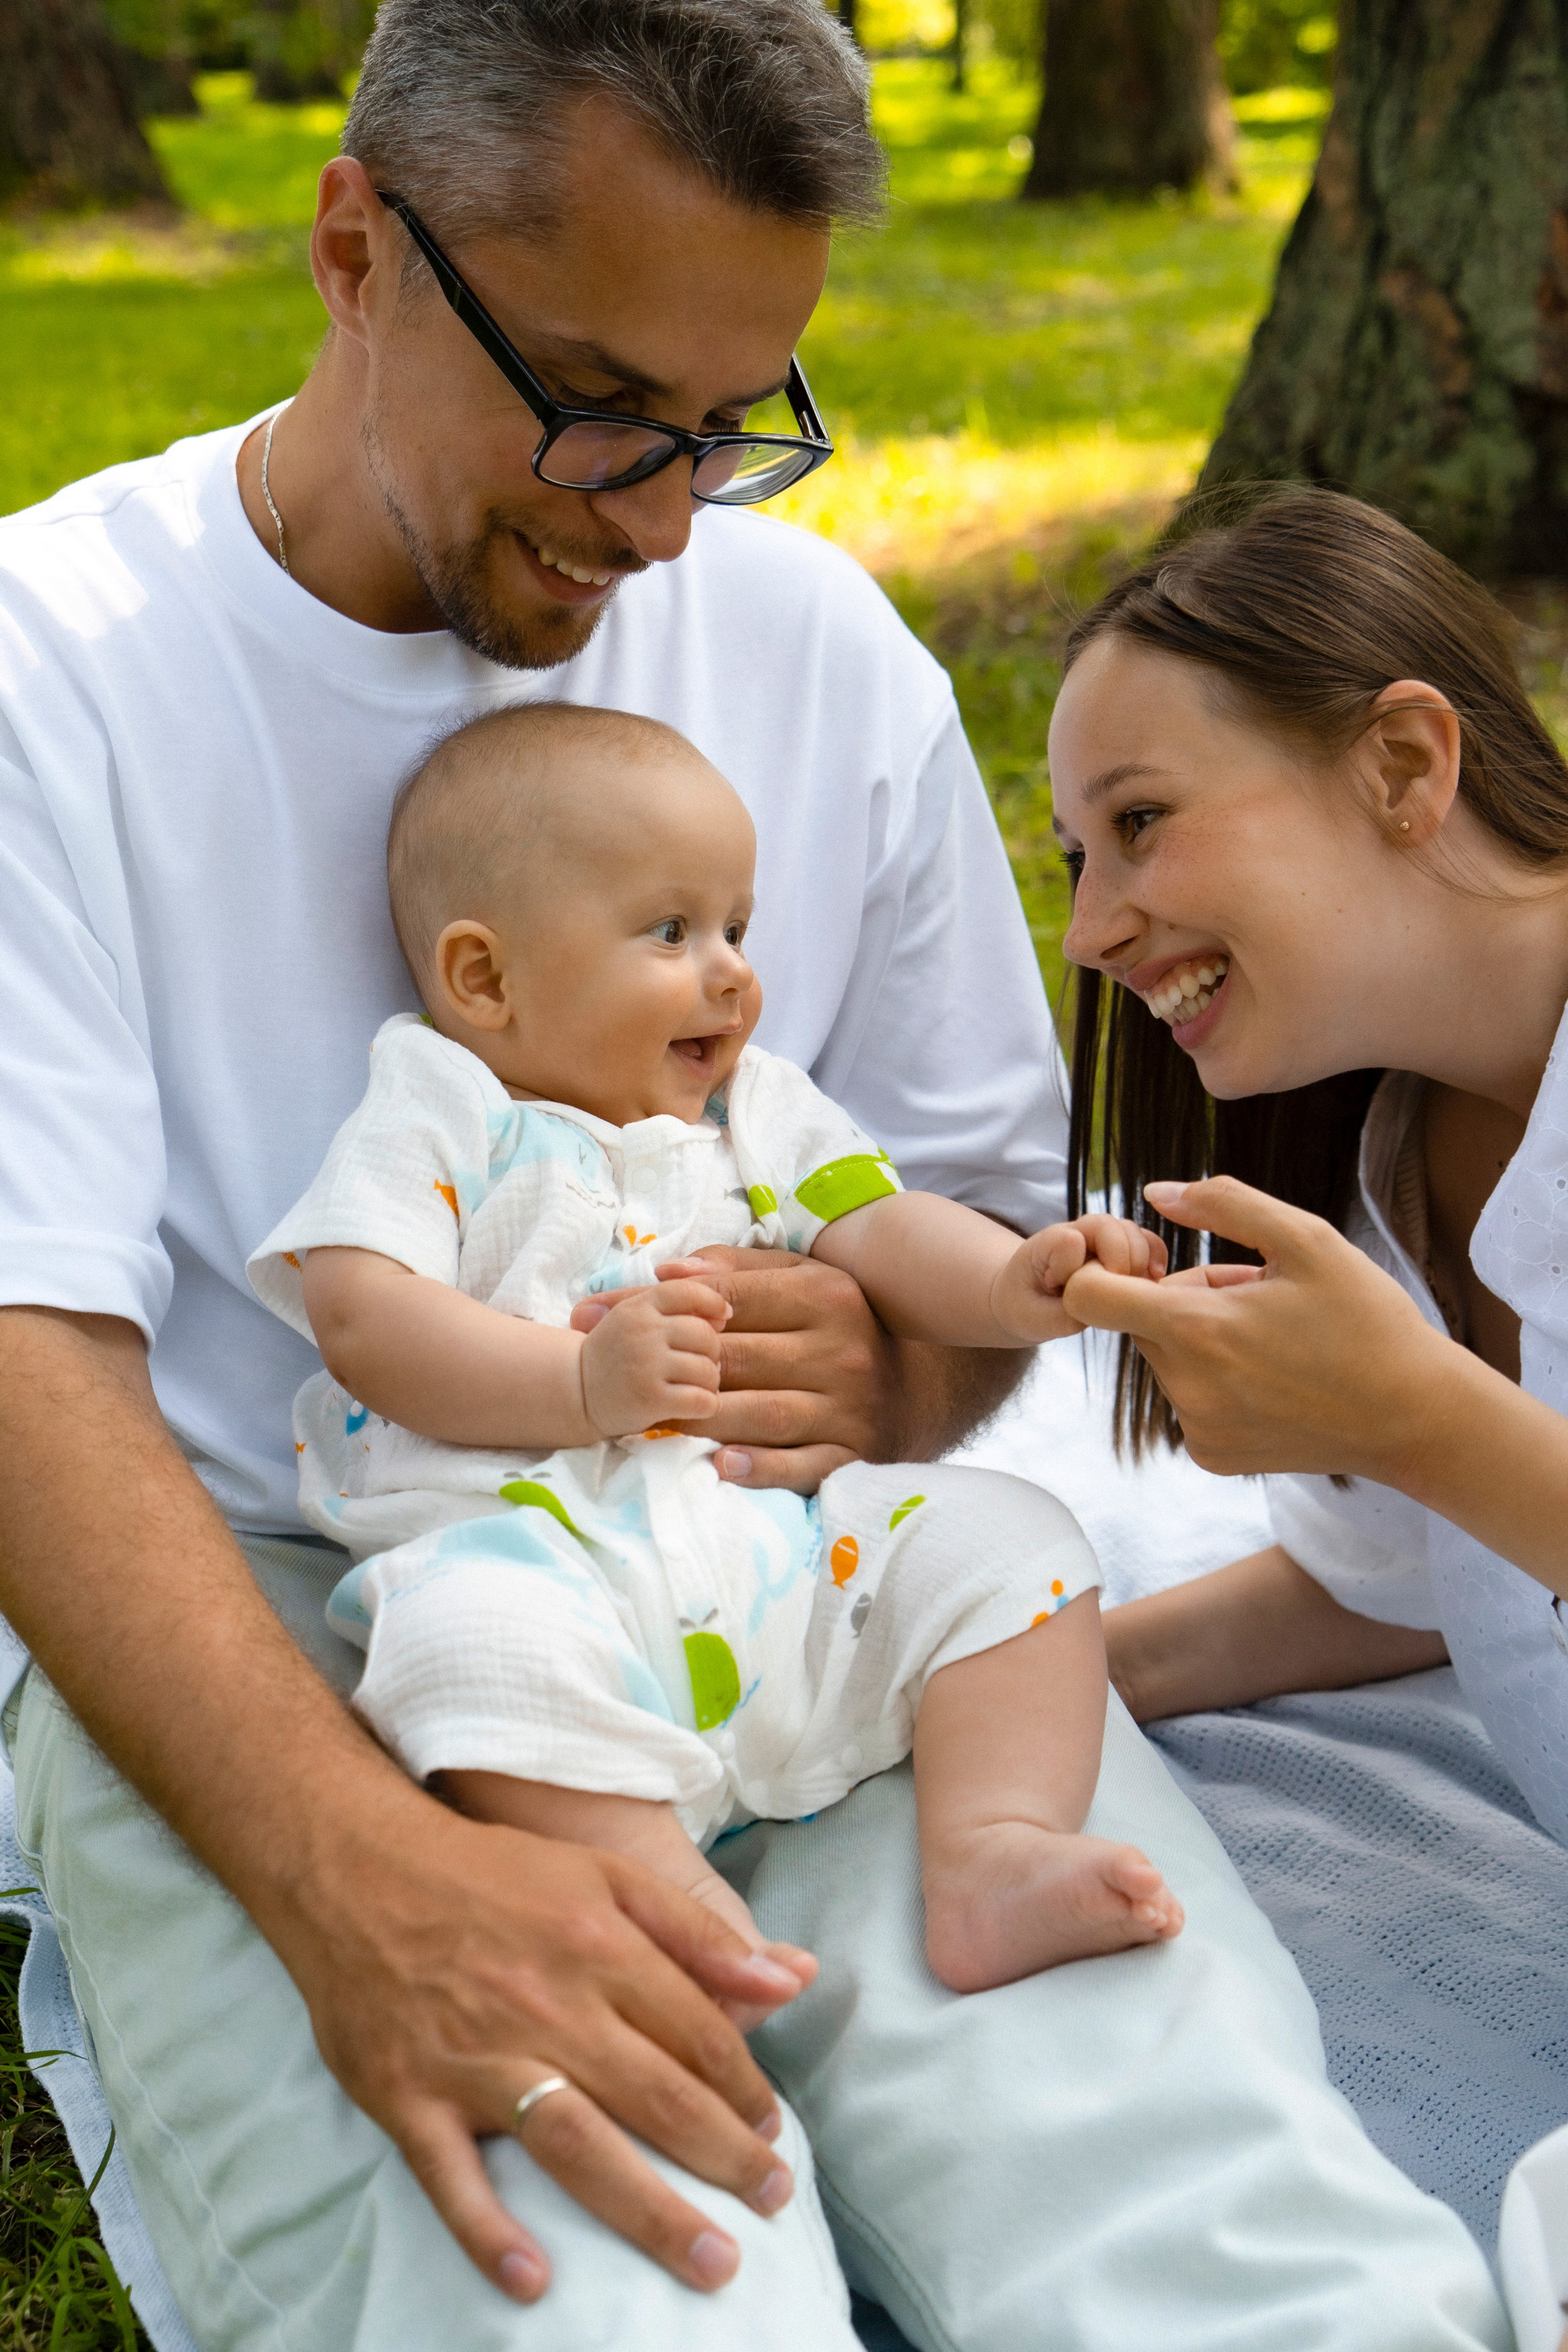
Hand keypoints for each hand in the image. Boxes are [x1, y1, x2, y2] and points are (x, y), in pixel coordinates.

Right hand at [287, 1791, 815, 2300]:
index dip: (745, 2087)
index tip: (772, 2129)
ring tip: (709, 2261)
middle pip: (655, 2096)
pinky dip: (488, 2231)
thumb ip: (697, 1930)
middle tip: (774, 2204)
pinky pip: (451, 2177)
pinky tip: (533, 2280)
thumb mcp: (606, 1874)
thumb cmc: (493, 1875)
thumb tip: (790, 1977)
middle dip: (725, 2158)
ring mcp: (476, 2058)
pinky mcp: (408, 2096)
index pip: (696, 2033)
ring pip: (576, 2146)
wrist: (360, 1870)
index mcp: (598, 1946)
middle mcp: (547, 2007)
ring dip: (647, 2211)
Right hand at [574, 1278, 731, 1438]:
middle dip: (710, 1353)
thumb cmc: (616, 1353)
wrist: (577, 1391)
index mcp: (639, 1307)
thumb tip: (725, 1312)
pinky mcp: (651, 1400)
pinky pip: (703, 1401)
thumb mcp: (635, 1317)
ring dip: (709, 1382)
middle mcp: (643, 1332)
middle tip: (697, 1365)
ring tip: (692, 1386)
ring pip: (708, 1370)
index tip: (723, 1317)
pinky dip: (707, 1405)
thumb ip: (674, 1307)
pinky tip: (695, 1406)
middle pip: (706, 1336)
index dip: (713, 1303)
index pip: (689, 1292)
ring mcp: (646, 1366)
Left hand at [576, 1249, 897, 1492]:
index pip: (731, 1300)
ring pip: (763, 1412)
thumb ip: (738, 1269)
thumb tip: (668, 1269)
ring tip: (651, 1419)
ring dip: (703, 1417)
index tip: (598, 1312)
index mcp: (826, 1296)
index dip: (658, 1304)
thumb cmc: (840, 1326)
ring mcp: (849, 1407)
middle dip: (665, 1362)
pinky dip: (761, 1468)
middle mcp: (841, 1350)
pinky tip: (721, 1466)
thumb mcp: (804, 1280)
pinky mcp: (853, 1455)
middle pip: (738, 1357)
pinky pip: (802, 1466)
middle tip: (607, 1368)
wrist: (921, 1389)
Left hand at [991, 1213, 1166, 1342]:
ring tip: (1139, 1291)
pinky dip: (1156, 1257)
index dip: (1076, 1266)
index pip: (1070, 1240)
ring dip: (1142, 1260)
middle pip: (1112, 1227)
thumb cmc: (1025, 1306)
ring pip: (1133, 1232)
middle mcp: (1078, 1232)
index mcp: (1047, 1245)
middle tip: (1115, 1294)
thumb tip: (1100, 1308)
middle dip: (1121, 1261)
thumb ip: (1061, 1313)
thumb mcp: (1030, 1319)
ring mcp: (1102, 1238)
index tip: (1065, 1291)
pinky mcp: (1122, 1248)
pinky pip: (1147, 1242)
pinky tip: (1155, 1280)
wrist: (1026, 1298)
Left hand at [1059, 1176, 1454, 1479]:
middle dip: (1182, 1297)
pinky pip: (1189, 1400)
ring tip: (1273, 1335)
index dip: (1103, 1268)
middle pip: (1139, 1321)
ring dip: (1202, 1338)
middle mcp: (1185, 1386)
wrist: (1416, 1417)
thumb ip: (1223, 1204)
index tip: (1148, 1261)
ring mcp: (1197, 1428)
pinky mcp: (1213, 1457)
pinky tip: (1274, 1378)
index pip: (1089, 1296)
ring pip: (1167, 1358)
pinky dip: (1216, 1382)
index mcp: (1197, 1329)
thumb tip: (1155, 1193)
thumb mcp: (1306, 1240)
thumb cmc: (1366, 1321)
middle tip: (1254, 1295)